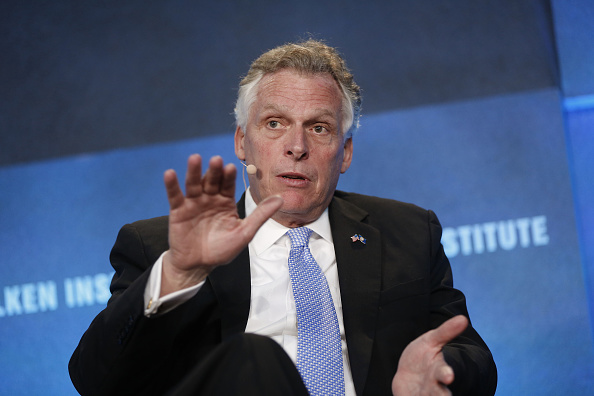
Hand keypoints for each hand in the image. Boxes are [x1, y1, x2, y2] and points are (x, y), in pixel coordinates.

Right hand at [160, 154, 282, 295]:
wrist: (198, 265)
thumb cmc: (222, 249)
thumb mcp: (244, 232)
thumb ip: (260, 215)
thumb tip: (281, 199)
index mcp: (226, 201)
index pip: (228, 185)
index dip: (229, 177)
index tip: (231, 167)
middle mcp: (210, 198)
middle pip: (211, 181)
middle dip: (213, 171)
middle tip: (216, 160)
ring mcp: (193, 203)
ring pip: (193, 184)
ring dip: (193, 171)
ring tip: (195, 159)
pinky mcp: (178, 210)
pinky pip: (175, 196)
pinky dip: (172, 185)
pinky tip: (170, 174)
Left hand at [392, 315, 468, 395]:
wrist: (408, 374)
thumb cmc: (422, 356)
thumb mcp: (431, 340)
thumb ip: (446, 331)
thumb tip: (463, 318)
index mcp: (440, 370)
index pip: (445, 372)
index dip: (447, 374)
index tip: (449, 375)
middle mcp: (434, 386)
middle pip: (440, 392)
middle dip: (440, 394)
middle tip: (442, 390)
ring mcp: (423, 394)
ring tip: (424, 395)